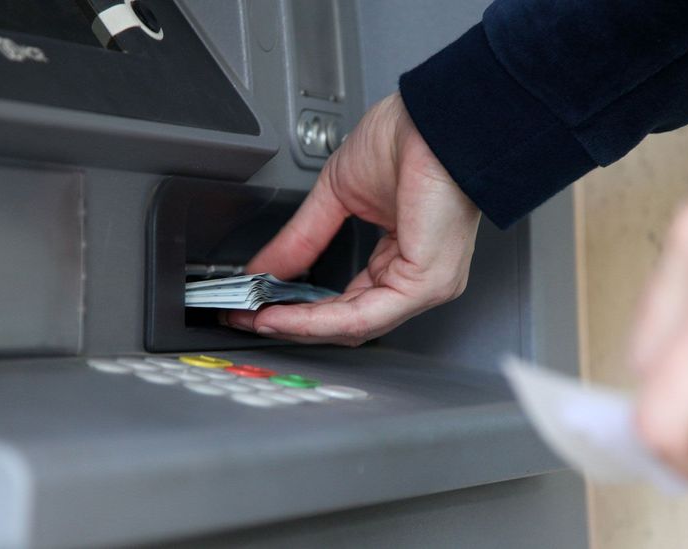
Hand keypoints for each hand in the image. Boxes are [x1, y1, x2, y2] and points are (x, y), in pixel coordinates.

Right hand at [222, 93, 480, 345]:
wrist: (436, 117)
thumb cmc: (410, 140)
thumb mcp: (337, 194)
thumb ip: (301, 238)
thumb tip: (266, 267)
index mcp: (404, 257)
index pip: (350, 301)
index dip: (300, 308)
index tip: (260, 305)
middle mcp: (419, 278)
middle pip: (348, 321)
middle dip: (293, 322)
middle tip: (251, 316)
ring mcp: (427, 285)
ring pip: (353, 325)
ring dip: (299, 325)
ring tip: (260, 318)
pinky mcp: (424, 283)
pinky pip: (362, 316)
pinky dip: (317, 320)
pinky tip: (286, 315)